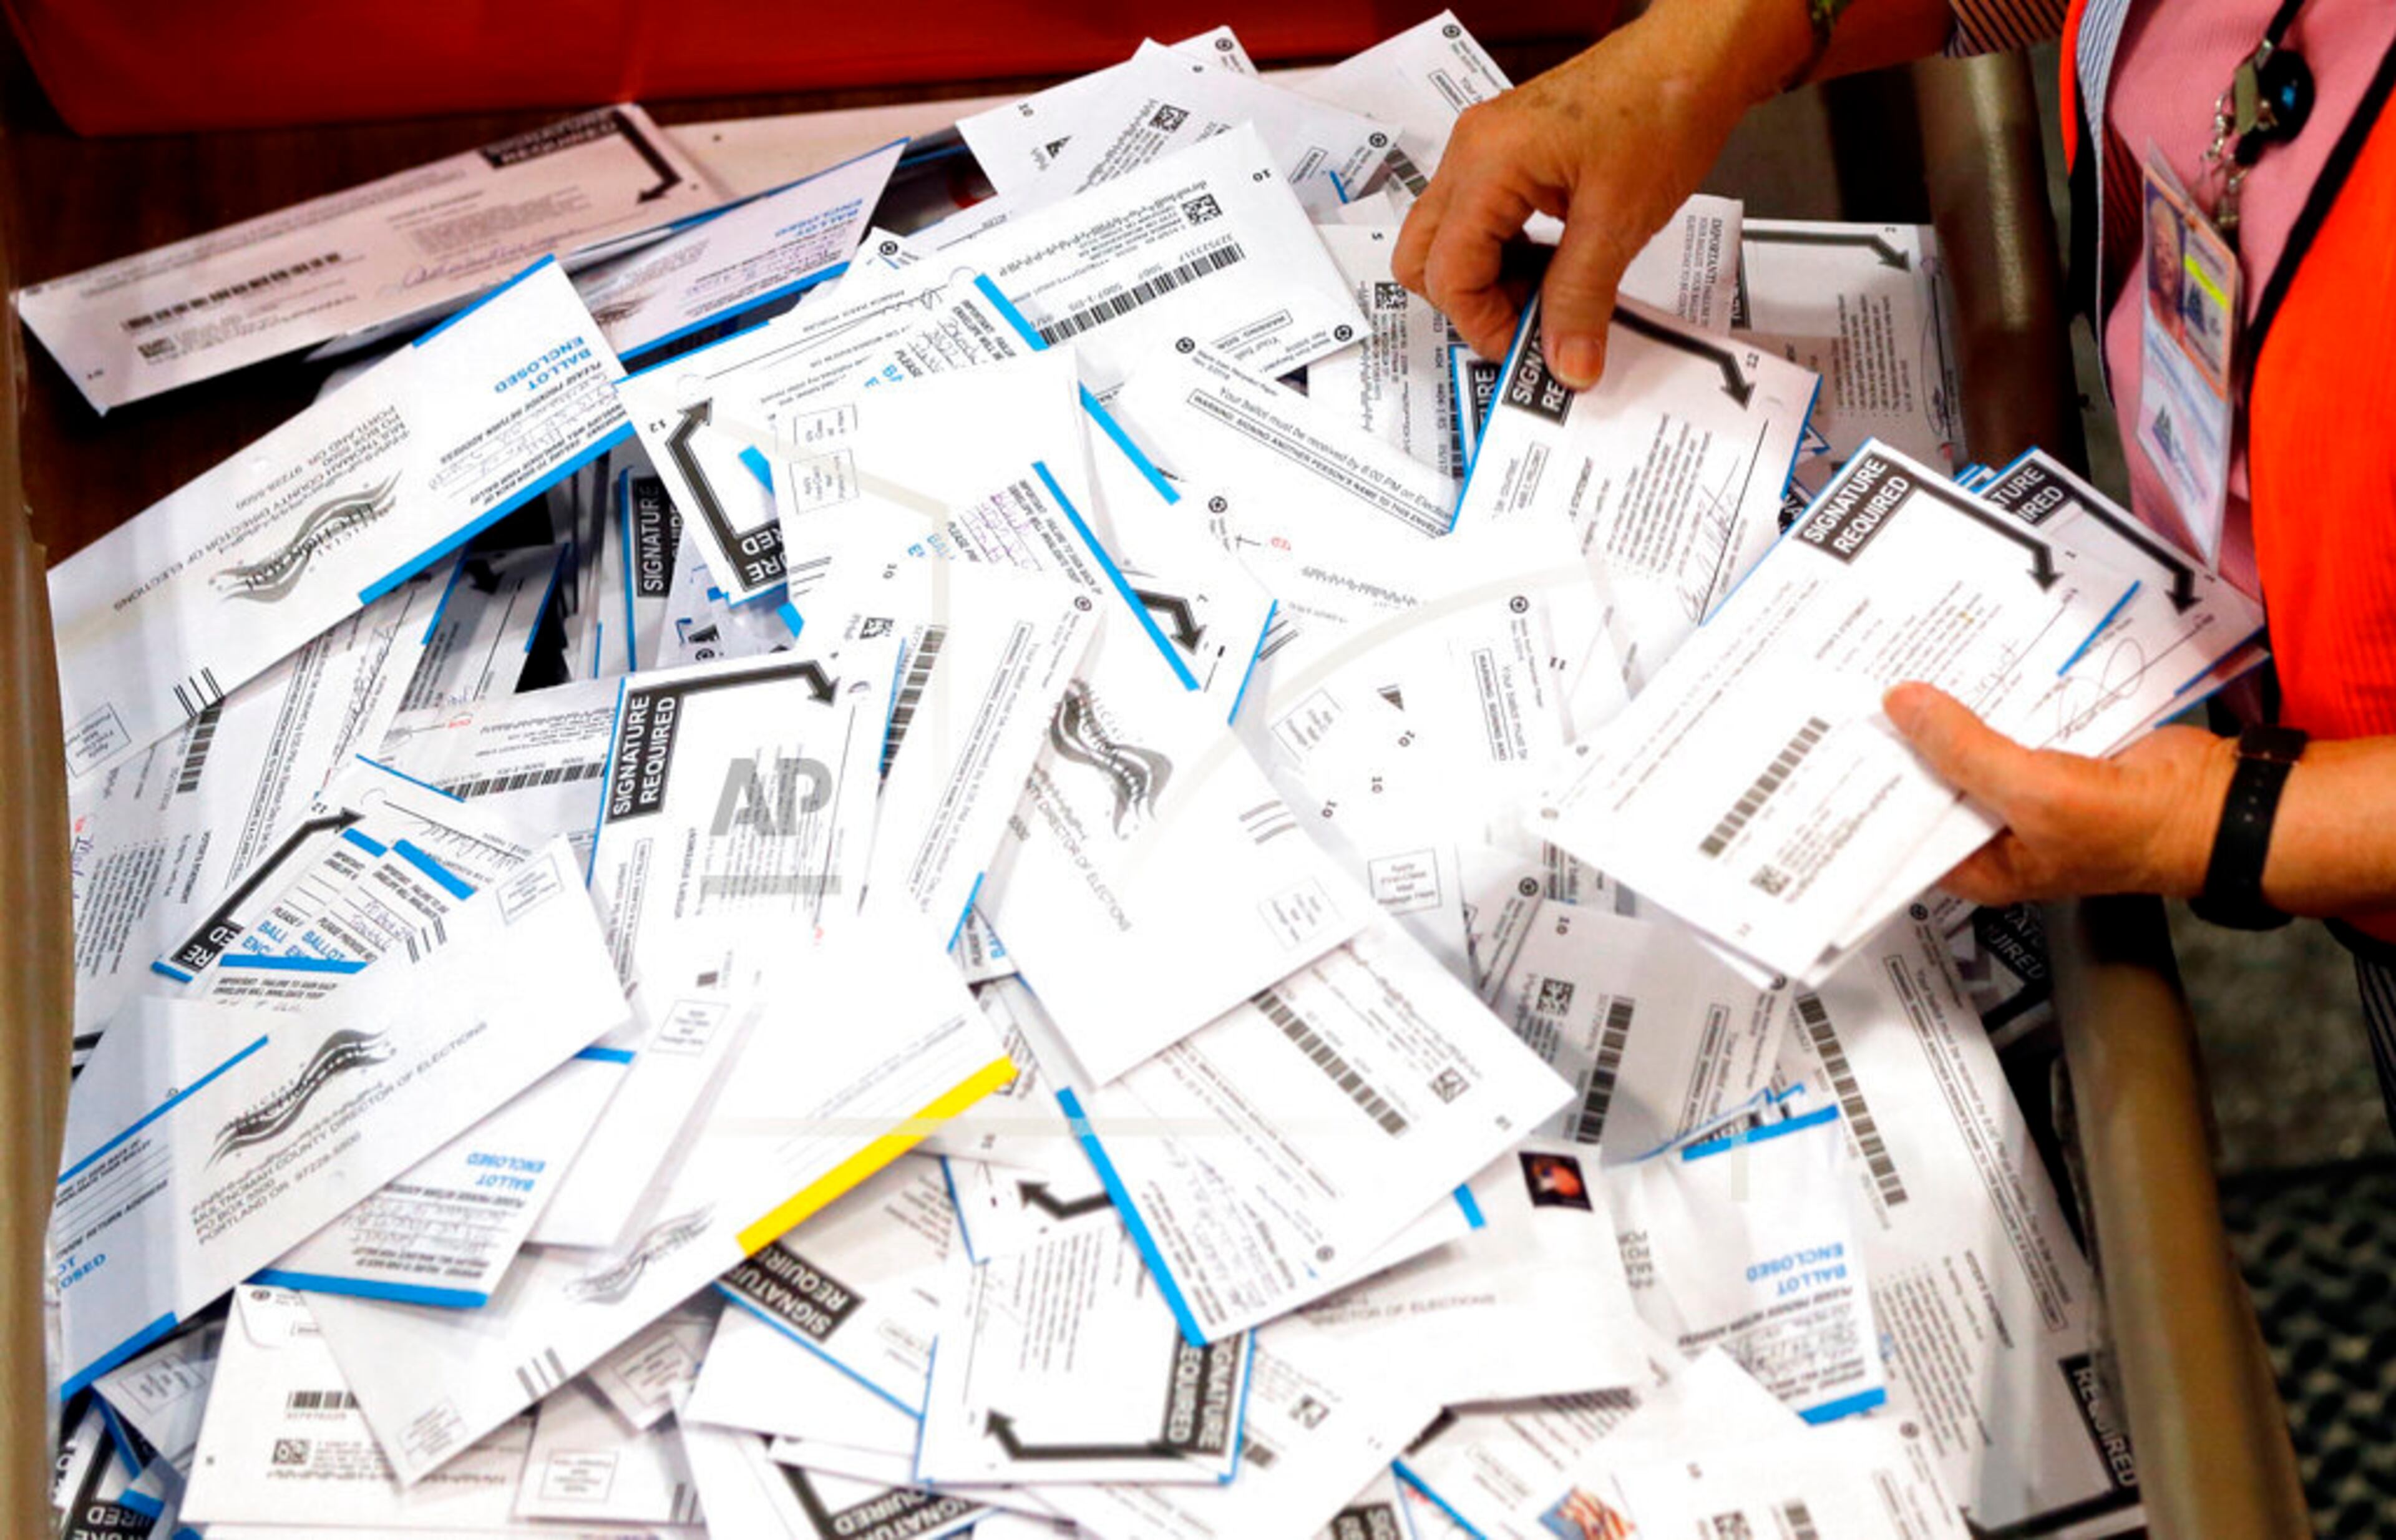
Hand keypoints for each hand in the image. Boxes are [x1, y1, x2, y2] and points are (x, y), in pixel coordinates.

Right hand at [1392, 0, 1804, 385]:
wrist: (1697, 57)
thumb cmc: (1662, 111)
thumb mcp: (1620, 220)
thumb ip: (1582, 298)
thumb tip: (1568, 366)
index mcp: (1487, 163)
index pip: (1447, 270)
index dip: (1482, 323)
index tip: (1529, 349)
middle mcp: (1471, 151)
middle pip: (1423, 256)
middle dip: (1470, 303)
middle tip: (1528, 325)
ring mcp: (1485, 147)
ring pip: (1448, 239)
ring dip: (1489, 280)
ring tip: (1551, 295)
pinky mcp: (1508, 151)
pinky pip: (1479, 217)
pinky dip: (1506, 253)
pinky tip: (1553, 263)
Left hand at [1883, 683, 2236, 905]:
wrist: (2214, 804)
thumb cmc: (2129, 829)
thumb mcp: (2032, 793)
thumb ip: (1963, 749)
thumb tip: (1901, 704)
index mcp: (1979, 866)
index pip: (1903, 833)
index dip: (1869, 795)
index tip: (1828, 751)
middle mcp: (1994, 831)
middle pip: (1930, 782)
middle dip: (1902, 743)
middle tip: (1851, 696)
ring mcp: (2025, 790)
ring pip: (1968, 746)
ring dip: (1943, 713)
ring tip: (1892, 670)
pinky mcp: (2053, 753)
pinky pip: (2007, 722)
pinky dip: (1988, 698)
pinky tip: (1958, 664)